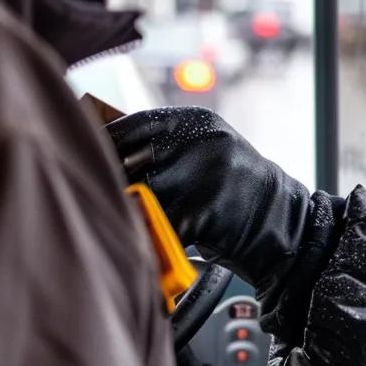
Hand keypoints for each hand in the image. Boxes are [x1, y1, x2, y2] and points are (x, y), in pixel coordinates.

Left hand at [106, 107, 340, 331]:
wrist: (283, 224)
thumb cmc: (235, 193)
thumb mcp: (208, 154)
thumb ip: (167, 147)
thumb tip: (103, 148)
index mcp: (198, 122)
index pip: (134, 124)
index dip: (106, 143)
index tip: (82, 156)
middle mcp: (203, 141)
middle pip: (132, 158)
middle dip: (113, 181)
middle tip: (97, 196)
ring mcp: (206, 174)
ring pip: (142, 194)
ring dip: (127, 211)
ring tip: (118, 222)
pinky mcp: (207, 210)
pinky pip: (160, 225)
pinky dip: (148, 237)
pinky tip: (145, 243)